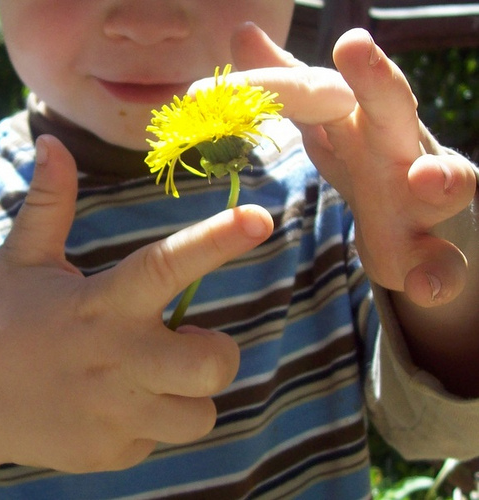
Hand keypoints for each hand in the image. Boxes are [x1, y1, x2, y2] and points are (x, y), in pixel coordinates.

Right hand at [0, 135, 272, 475]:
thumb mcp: (23, 260)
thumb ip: (50, 205)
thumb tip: (51, 143)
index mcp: (104, 303)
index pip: (169, 265)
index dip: (218, 241)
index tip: (260, 219)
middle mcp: (119, 361)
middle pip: (214, 364)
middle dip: (217, 354)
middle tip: (186, 343)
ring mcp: (117, 415)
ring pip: (200, 415)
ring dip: (188, 395)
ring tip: (151, 379)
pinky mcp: (112, 454)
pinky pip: (161, 439)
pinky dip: (152, 423)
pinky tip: (116, 410)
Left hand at [228, 24, 476, 307]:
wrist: (413, 217)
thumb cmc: (365, 161)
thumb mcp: (324, 123)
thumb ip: (289, 85)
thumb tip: (243, 30)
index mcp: (365, 123)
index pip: (343, 91)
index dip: (333, 73)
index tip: (320, 42)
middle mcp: (400, 150)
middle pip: (395, 113)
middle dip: (379, 86)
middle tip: (356, 51)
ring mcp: (423, 201)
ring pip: (446, 182)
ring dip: (439, 179)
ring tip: (425, 180)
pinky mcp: (431, 253)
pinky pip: (444, 263)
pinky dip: (439, 275)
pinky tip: (427, 288)